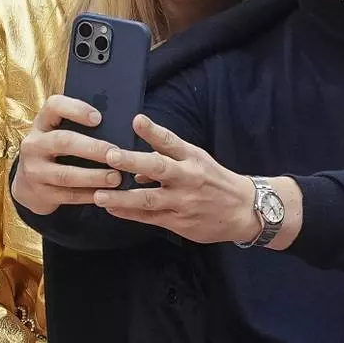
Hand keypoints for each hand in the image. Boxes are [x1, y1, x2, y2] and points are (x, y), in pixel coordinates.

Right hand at [11, 94, 122, 215]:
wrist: (28, 185)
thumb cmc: (57, 153)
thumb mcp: (60, 134)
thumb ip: (81, 128)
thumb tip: (122, 126)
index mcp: (42, 124)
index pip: (54, 106)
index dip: (76, 109)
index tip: (99, 118)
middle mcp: (34, 145)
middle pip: (63, 141)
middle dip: (93, 148)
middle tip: (117, 153)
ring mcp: (34, 170)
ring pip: (66, 174)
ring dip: (94, 176)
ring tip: (116, 177)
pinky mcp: (39, 193)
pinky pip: (68, 195)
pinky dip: (89, 195)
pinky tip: (106, 194)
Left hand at [93, 114, 258, 244]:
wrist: (243, 210)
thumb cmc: (215, 180)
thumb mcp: (198, 161)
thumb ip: (168, 159)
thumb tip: (136, 169)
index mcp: (193, 158)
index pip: (171, 141)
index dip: (154, 131)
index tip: (137, 119)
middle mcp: (188, 178)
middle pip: (158, 168)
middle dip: (133, 162)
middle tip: (110, 155)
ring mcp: (183, 202)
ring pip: (149, 199)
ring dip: (122, 197)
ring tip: (100, 195)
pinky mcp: (179, 223)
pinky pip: (149, 218)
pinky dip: (129, 213)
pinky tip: (112, 209)